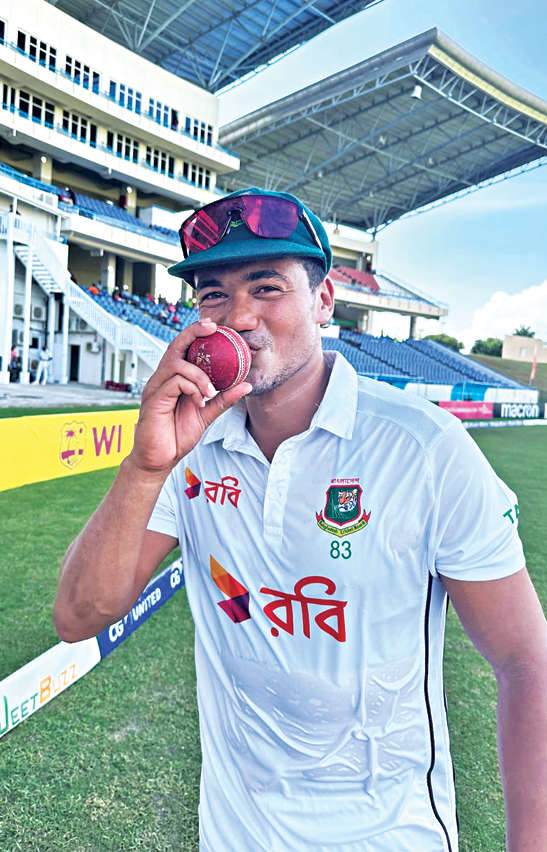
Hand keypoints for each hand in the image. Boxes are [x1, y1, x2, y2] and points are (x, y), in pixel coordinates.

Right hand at [128, 319, 251, 474]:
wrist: (159, 460)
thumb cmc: (177, 436)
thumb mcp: (206, 415)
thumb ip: (223, 399)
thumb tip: (246, 385)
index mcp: (173, 379)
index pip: (182, 349)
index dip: (196, 334)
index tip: (215, 327)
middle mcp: (161, 379)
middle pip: (175, 346)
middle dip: (193, 333)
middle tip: (213, 329)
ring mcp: (155, 388)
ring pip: (177, 365)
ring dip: (200, 375)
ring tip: (211, 392)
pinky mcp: (153, 400)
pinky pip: (174, 382)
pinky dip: (192, 388)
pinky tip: (200, 402)